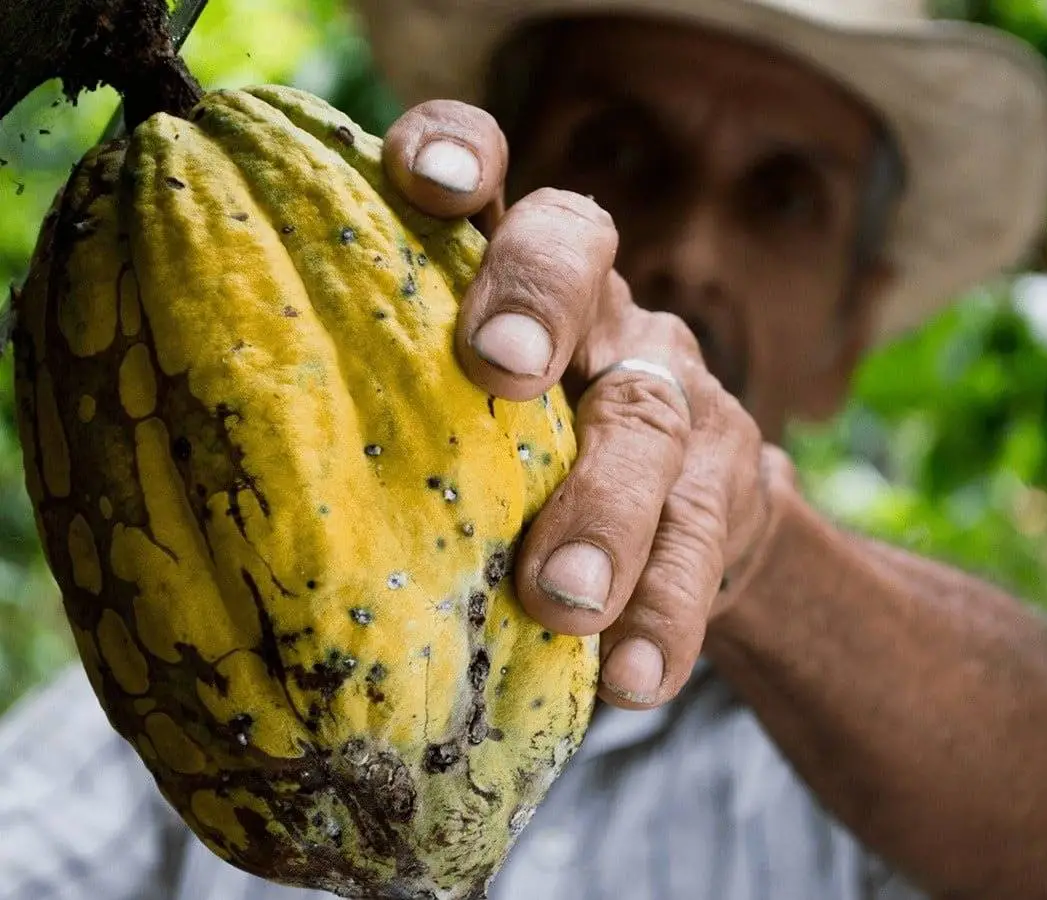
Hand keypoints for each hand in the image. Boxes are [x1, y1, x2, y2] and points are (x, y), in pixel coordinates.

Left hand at [382, 101, 779, 709]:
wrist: (688, 527)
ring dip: (606, 508)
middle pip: (579, 257)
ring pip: (650, 419)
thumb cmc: (521, 474)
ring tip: (563, 600)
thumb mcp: (455, 426)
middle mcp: (598, 311)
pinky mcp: (728, 482)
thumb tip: (229, 495)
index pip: (491, 175)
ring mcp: (673, 391)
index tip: (424, 180)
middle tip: (500, 369)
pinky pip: (704, 542)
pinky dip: (665, 613)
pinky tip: (632, 676)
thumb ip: (389, 425)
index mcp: (509, 279)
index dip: (460, 152)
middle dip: (536, 300)